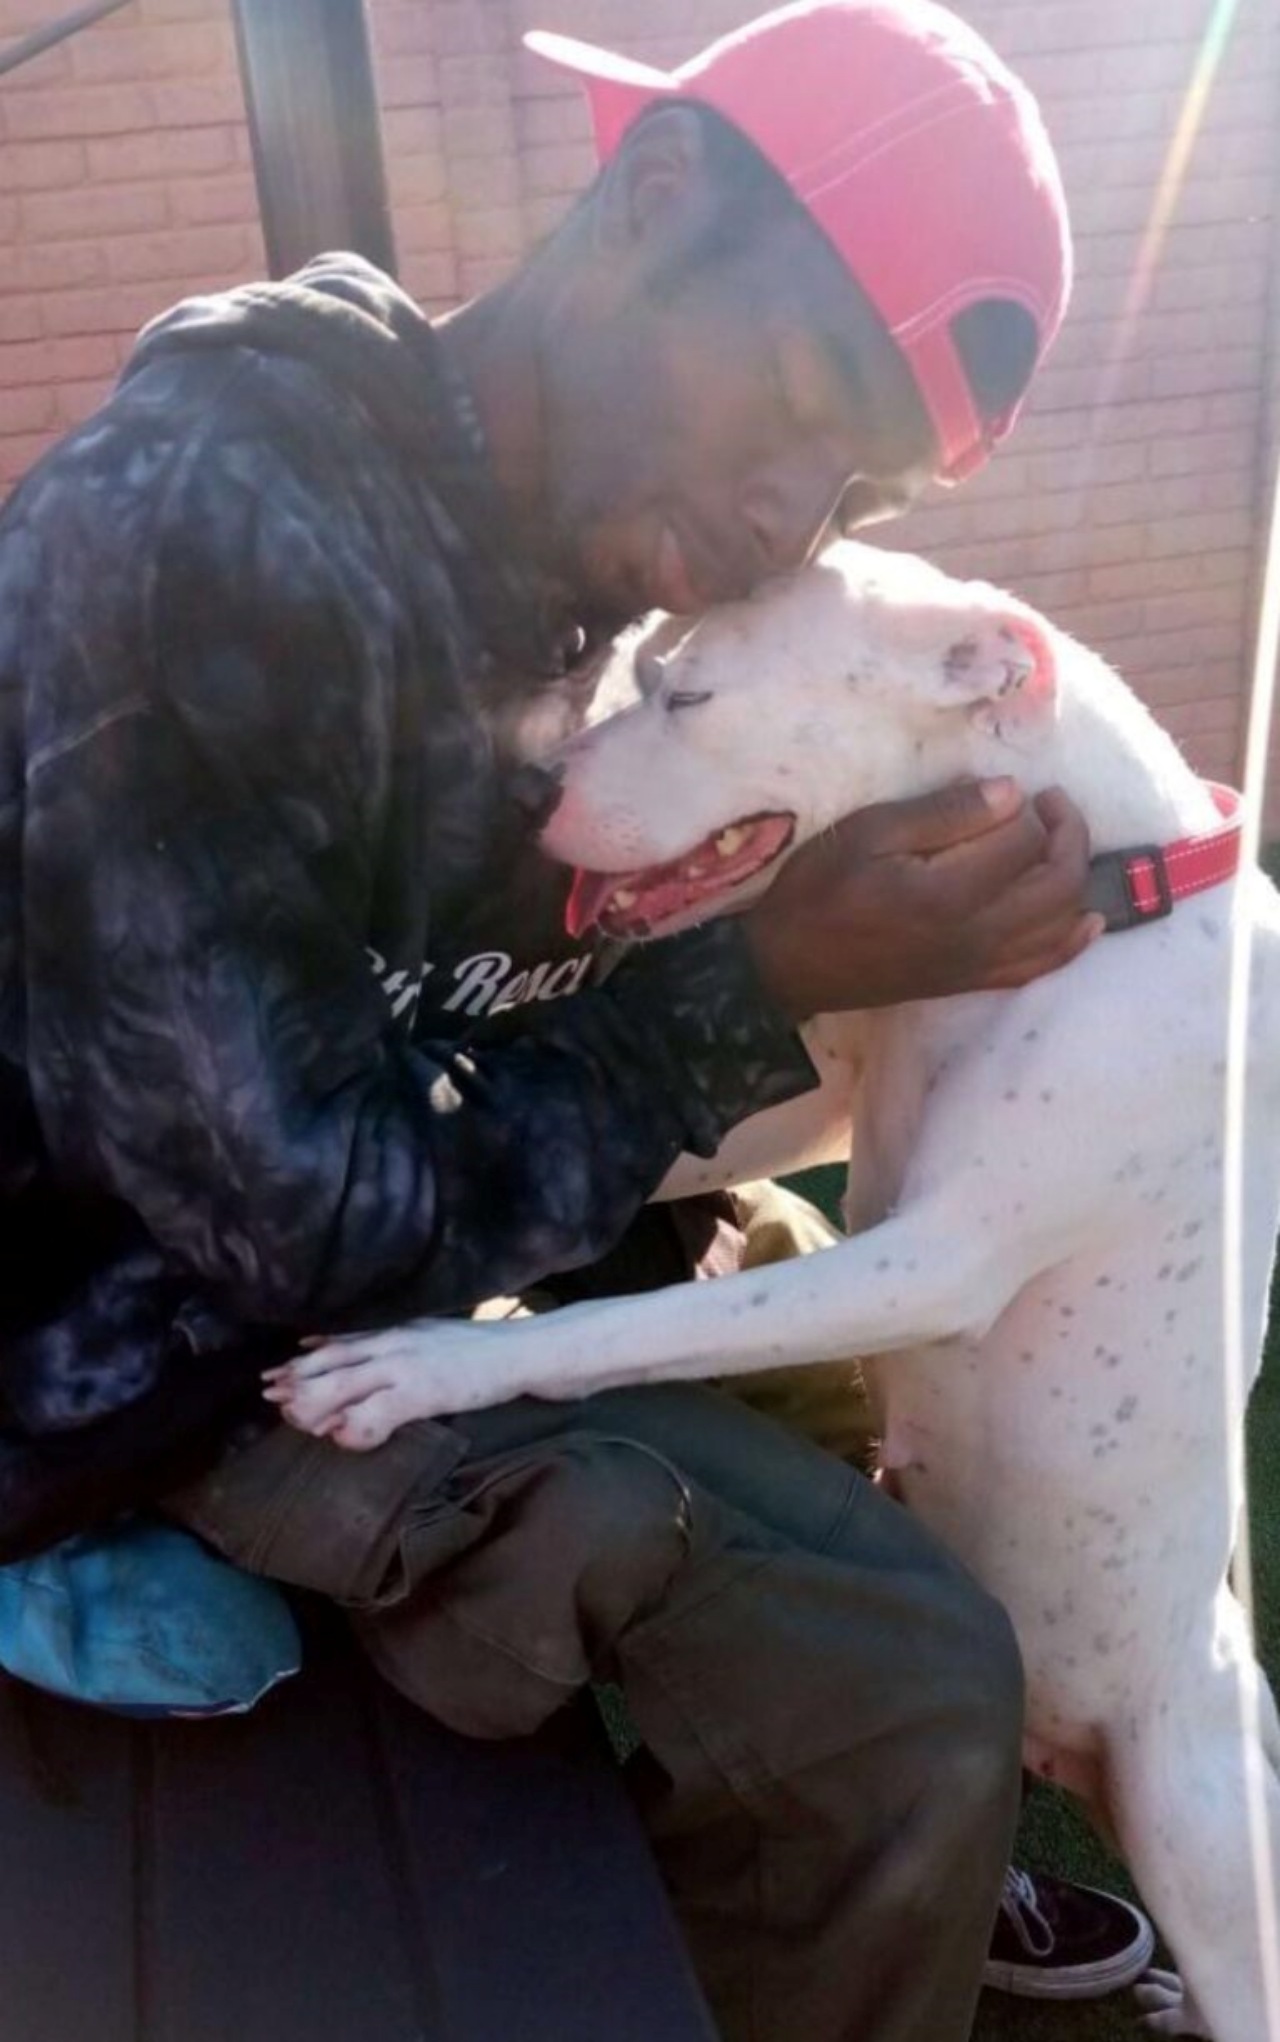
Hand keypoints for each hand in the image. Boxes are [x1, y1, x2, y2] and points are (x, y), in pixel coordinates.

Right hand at [743, 779, 1098, 1021]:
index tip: (1006, 790)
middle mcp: (975, 934)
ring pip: (1061, 922)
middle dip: (1069, 833)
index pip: (1024, 841)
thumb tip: (1010, 793)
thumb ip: (941, 813)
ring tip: (1057, 843)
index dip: (1027, 807)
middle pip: (1059, 882)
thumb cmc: (819, 890)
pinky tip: (1086, 918)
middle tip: (1051, 803)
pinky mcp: (973, 981)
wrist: (790, 966)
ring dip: (1075, 876)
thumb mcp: (866, 833)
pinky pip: (1041, 965)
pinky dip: (1072, 940)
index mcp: (946, 893)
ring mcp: (978, 964)